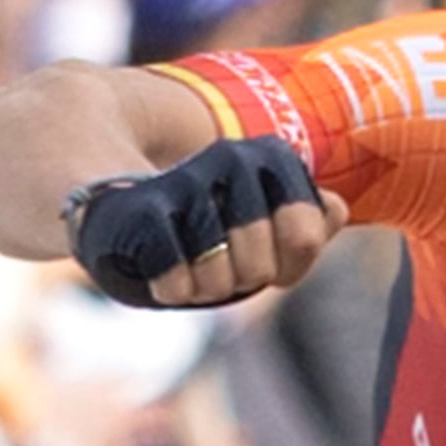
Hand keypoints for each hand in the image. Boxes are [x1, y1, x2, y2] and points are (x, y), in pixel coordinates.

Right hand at [67, 136, 346, 308]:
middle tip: (213, 255)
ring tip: (183, 258)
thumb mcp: (259, 225)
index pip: (305, 237)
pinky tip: (156, 266)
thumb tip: (335, 209)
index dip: (285, 263)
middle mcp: (233, 157)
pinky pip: (178, 282)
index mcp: (272, 156)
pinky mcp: (141, 209)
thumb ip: (306, 222)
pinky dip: (170, 289)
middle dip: (239, 278)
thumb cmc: (198, 223)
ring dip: (201, 287)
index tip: (260, 249)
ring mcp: (187, 179)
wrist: (109, 197)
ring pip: (221, 278)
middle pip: (262, 266)